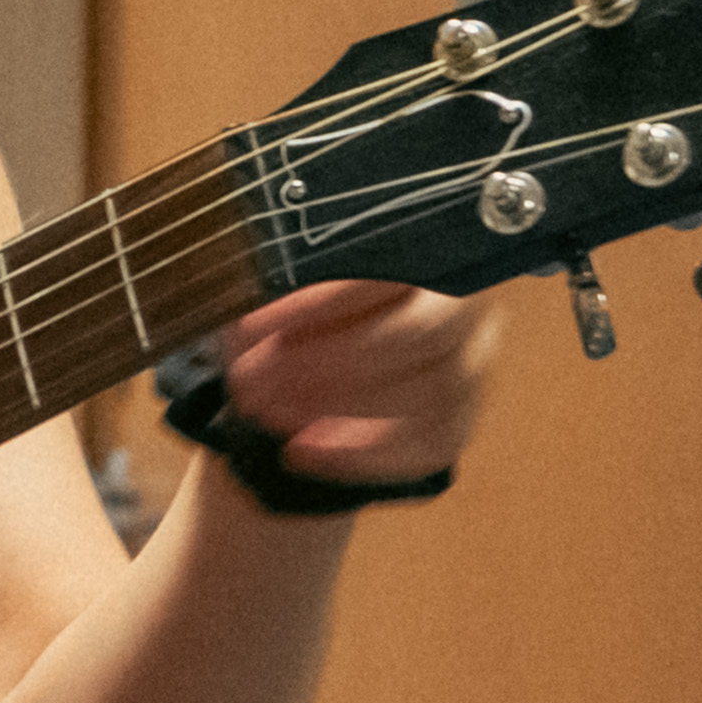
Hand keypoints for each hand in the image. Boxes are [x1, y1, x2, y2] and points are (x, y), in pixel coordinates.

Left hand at [201, 279, 497, 496]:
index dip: (316, 301)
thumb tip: (232, 290)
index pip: (387, 268)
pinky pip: (431, 444)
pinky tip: (302, 452)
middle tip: (253, 382)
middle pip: (424, 331)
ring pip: (435, 390)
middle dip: (330, 361)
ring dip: (342, 408)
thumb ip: (271, 276)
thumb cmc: (301, 301)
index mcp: (422, 247)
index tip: (245, 328)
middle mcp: (463, 302)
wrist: (320, 352)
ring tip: (267, 412)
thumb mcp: (278, 277)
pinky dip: (363, 455)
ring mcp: (469, 362)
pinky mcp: (458, 418)